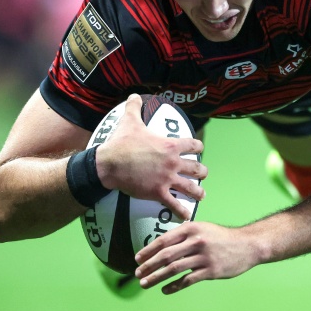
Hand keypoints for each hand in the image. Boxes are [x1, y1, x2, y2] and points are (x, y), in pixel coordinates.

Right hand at [95, 94, 206, 219]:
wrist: (109, 163)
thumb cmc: (121, 143)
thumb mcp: (130, 121)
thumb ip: (134, 107)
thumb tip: (134, 95)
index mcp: (171, 145)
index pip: (194, 144)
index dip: (198, 147)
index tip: (198, 150)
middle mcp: (173, 162)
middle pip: (197, 168)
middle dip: (202, 172)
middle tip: (202, 175)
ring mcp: (167, 178)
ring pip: (191, 187)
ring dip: (198, 192)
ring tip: (201, 195)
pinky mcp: (158, 193)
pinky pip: (174, 204)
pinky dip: (182, 211)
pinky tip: (187, 215)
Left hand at [135, 221, 259, 293]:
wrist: (247, 244)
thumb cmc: (223, 237)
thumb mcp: (203, 228)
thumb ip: (185, 234)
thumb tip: (163, 244)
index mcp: (192, 229)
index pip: (164, 240)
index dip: (148, 250)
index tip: (138, 259)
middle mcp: (196, 241)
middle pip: (166, 255)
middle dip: (148, 266)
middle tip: (138, 273)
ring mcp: (204, 257)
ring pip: (173, 269)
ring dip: (156, 277)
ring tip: (146, 283)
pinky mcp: (210, 270)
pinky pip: (187, 280)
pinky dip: (174, 286)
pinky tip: (165, 290)